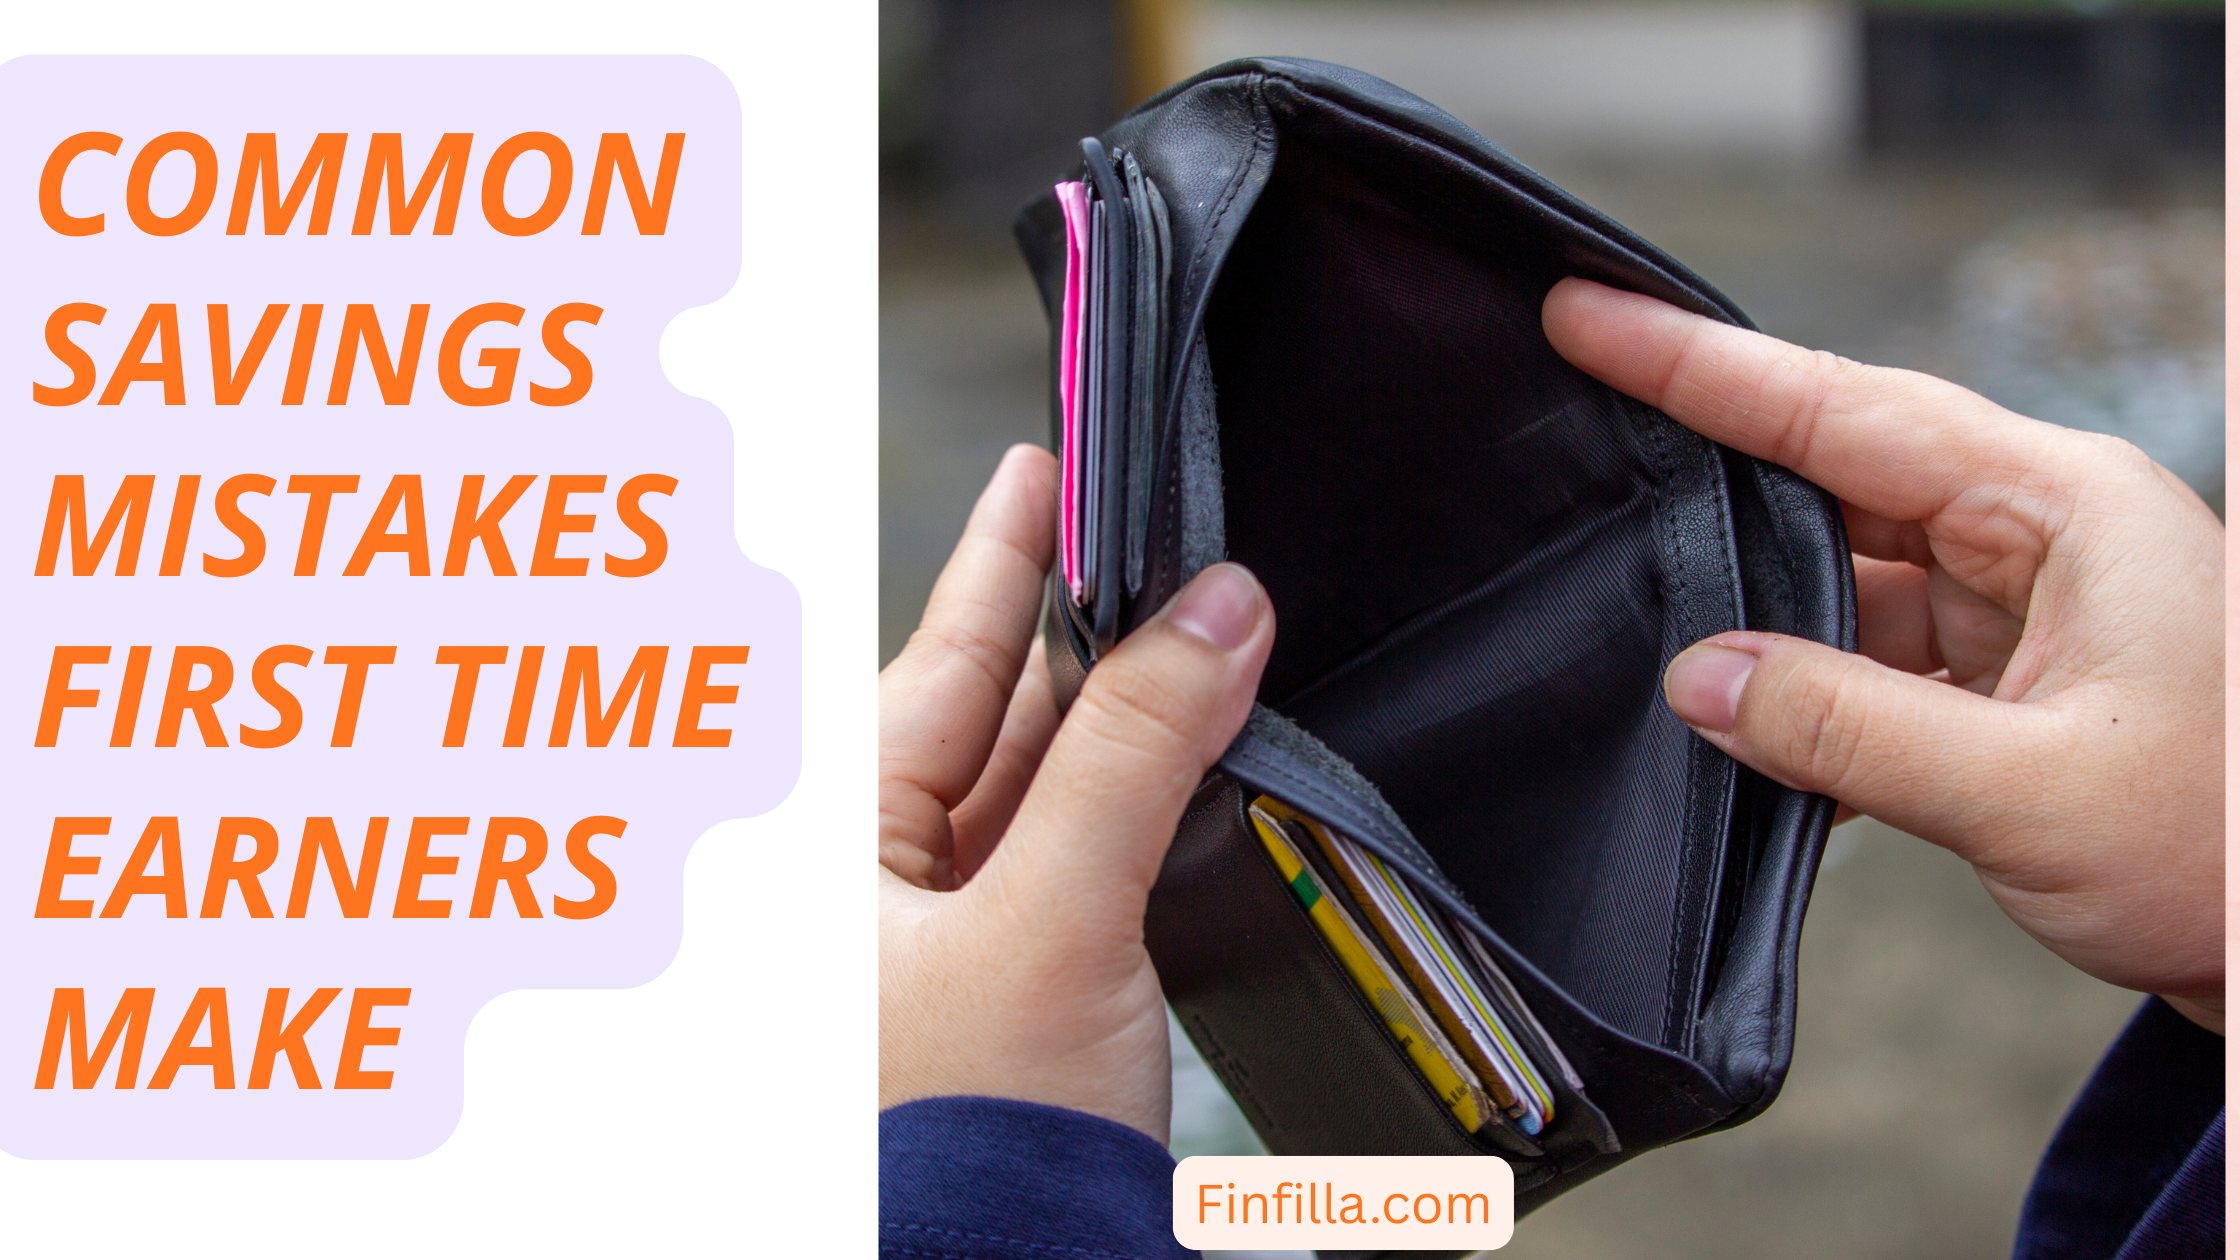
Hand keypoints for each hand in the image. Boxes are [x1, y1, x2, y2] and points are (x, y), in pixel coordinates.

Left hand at [879, 445, 1275, 1139]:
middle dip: (1094, 630)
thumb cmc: (950, 1150)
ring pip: (1049, 786)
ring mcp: (947, 936)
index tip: (1054, 459)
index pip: (939, 658)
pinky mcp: (1020, 988)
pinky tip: (1196, 757)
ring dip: (1131, 720)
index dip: (1007, 553)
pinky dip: (1141, 807)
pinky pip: (1079, 860)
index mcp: (828, 846)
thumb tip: (1216, 615)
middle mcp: (876, 880)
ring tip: (1207, 629)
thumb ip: (1133, 757)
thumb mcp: (1049, 922)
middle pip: (999, 712)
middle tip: (1173, 538)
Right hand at [1544, 278, 2223, 1032]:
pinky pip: (1872, 660)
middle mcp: (2042, 535)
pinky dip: (1808, 697)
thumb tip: (1695, 679)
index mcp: (2065, 507)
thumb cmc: (2234, 856)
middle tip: (1580, 438)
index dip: (1700, 365)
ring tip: (1666, 648)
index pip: (1844, 411)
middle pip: (1834, 477)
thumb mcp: (2029, 795)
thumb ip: (1842, 729)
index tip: (1590, 315)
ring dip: (1764, 626)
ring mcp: (2025, 607)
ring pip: (1845, 578)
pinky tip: (1753, 740)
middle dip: (1711, 473)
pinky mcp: (2009, 681)